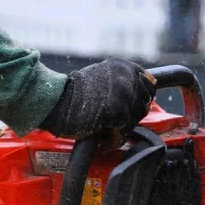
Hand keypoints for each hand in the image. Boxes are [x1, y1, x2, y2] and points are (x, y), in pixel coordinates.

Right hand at [39, 57, 155, 139]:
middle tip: (112, 120)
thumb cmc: (75, 94)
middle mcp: (126, 76)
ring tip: (104, 128)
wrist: (55, 102)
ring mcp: (123, 94)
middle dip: (131, 115)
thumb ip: (122, 82)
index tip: (132, 106)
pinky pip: (125, 132)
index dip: (141, 98)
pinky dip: (114, 139)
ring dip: (121, 127)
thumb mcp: (102, 77)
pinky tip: (101, 138)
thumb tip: (145, 95)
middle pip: (144, 103)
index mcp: (123, 66)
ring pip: (136, 119)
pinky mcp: (117, 112)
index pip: (149, 83)